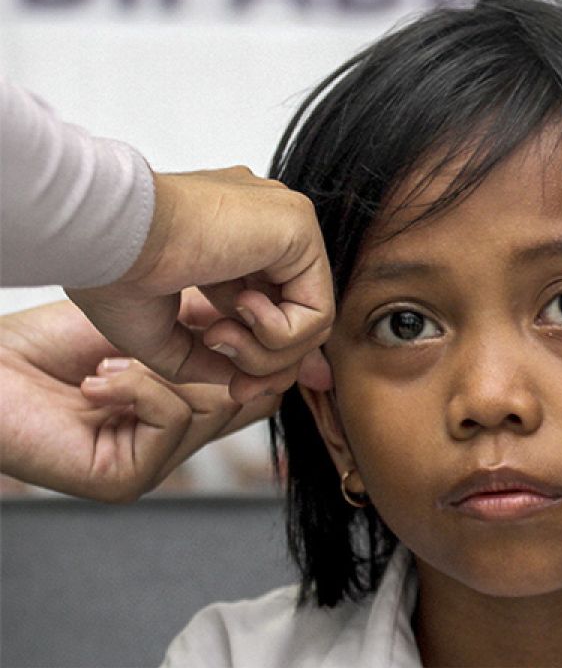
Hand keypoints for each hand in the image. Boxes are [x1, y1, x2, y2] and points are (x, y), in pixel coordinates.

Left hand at [0, 298, 277, 501]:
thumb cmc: (49, 345)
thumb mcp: (153, 323)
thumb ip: (212, 329)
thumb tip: (280, 315)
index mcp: (182, 409)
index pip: (254, 392)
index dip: (261, 357)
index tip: (253, 319)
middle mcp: (172, 443)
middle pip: (245, 397)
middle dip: (214, 351)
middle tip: (178, 328)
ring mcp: (151, 465)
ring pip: (213, 406)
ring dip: (161, 368)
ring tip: (109, 360)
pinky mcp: (126, 479)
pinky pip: (173, 420)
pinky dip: (138, 387)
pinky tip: (96, 382)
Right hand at [67, 166, 333, 402]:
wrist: (101, 236)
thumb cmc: (112, 272)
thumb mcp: (163, 333)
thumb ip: (212, 356)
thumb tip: (248, 382)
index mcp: (233, 236)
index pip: (276, 309)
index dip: (262, 359)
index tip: (237, 388)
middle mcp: (265, 225)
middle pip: (300, 318)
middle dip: (270, 366)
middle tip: (238, 386)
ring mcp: (285, 223)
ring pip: (311, 320)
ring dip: (266, 353)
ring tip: (218, 338)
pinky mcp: (298, 226)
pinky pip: (318, 311)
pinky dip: (279, 334)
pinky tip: (238, 311)